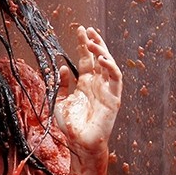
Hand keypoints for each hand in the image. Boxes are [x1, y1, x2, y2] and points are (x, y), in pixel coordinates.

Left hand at [55, 25, 121, 158]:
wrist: (79, 144)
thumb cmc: (70, 126)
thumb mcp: (59, 101)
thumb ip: (62, 85)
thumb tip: (64, 67)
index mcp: (85, 84)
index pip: (86, 59)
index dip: (84, 44)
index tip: (80, 30)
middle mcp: (97, 84)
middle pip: (98, 58)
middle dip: (94, 42)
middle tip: (87, 29)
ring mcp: (106, 90)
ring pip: (108, 64)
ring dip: (102, 51)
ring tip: (92, 42)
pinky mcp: (114, 98)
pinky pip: (115, 79)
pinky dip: (110, 67)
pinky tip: (101, 59)